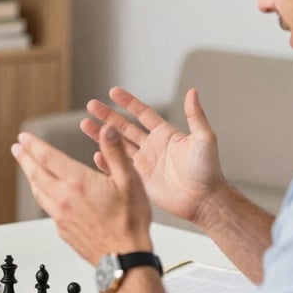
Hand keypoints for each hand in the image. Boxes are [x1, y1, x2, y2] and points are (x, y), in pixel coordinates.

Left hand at [11, 124, 151, 264]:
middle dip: (25, 158)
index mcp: (78, 182)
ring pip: (38, 192)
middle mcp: (64, 198)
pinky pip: (47, 208)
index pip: (48, 157)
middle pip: (36, 173)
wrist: (124, 258)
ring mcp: (61, 215)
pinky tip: (47, 195)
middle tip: (17, 149)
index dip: (34, 145)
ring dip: (30, 177)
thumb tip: (107, 129)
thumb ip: (115, 152)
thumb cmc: (130, 222)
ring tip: (28, 169)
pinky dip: (42, 196)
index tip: (24, 137)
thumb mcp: (130, 181)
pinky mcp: (62, 230)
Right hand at [81, 87, 226, 224]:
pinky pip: (119, 168)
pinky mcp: (139, 180)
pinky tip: (96, 153)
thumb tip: (193, 92)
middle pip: (124, 127)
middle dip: (107, 116)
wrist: (204, 200)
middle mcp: (152, 147)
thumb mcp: (204, 138)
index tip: (113, 92)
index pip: (143, 114)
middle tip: (91, 105)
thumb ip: (195, 116)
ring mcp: (144, 164)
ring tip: (84, 125)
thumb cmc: (208, 170)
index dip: (128, 103)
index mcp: (165, 134)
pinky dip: (107, 161)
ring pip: (118, 146)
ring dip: (102, 135)